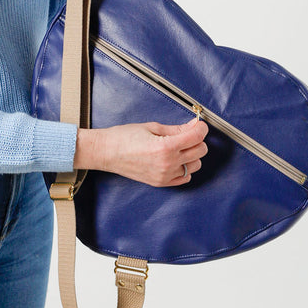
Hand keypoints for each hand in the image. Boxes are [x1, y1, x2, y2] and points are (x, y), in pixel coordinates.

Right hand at [75, 119, 208, 186]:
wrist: (107, 152)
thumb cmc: (124, 137)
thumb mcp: (151, 127)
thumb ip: (175, 129)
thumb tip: (192, 126)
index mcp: (166, 146)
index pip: (196, 137)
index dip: (201, 128)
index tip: (198, 124)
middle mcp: (168, 163)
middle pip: (200, 151)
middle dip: (197, 140)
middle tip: (188, 133)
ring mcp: (165, 175)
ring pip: (195, 165)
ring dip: (192, 154)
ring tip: (180, 147)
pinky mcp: (161, 183)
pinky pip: (185, 178)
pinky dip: (185, 168)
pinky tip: (176, 160)